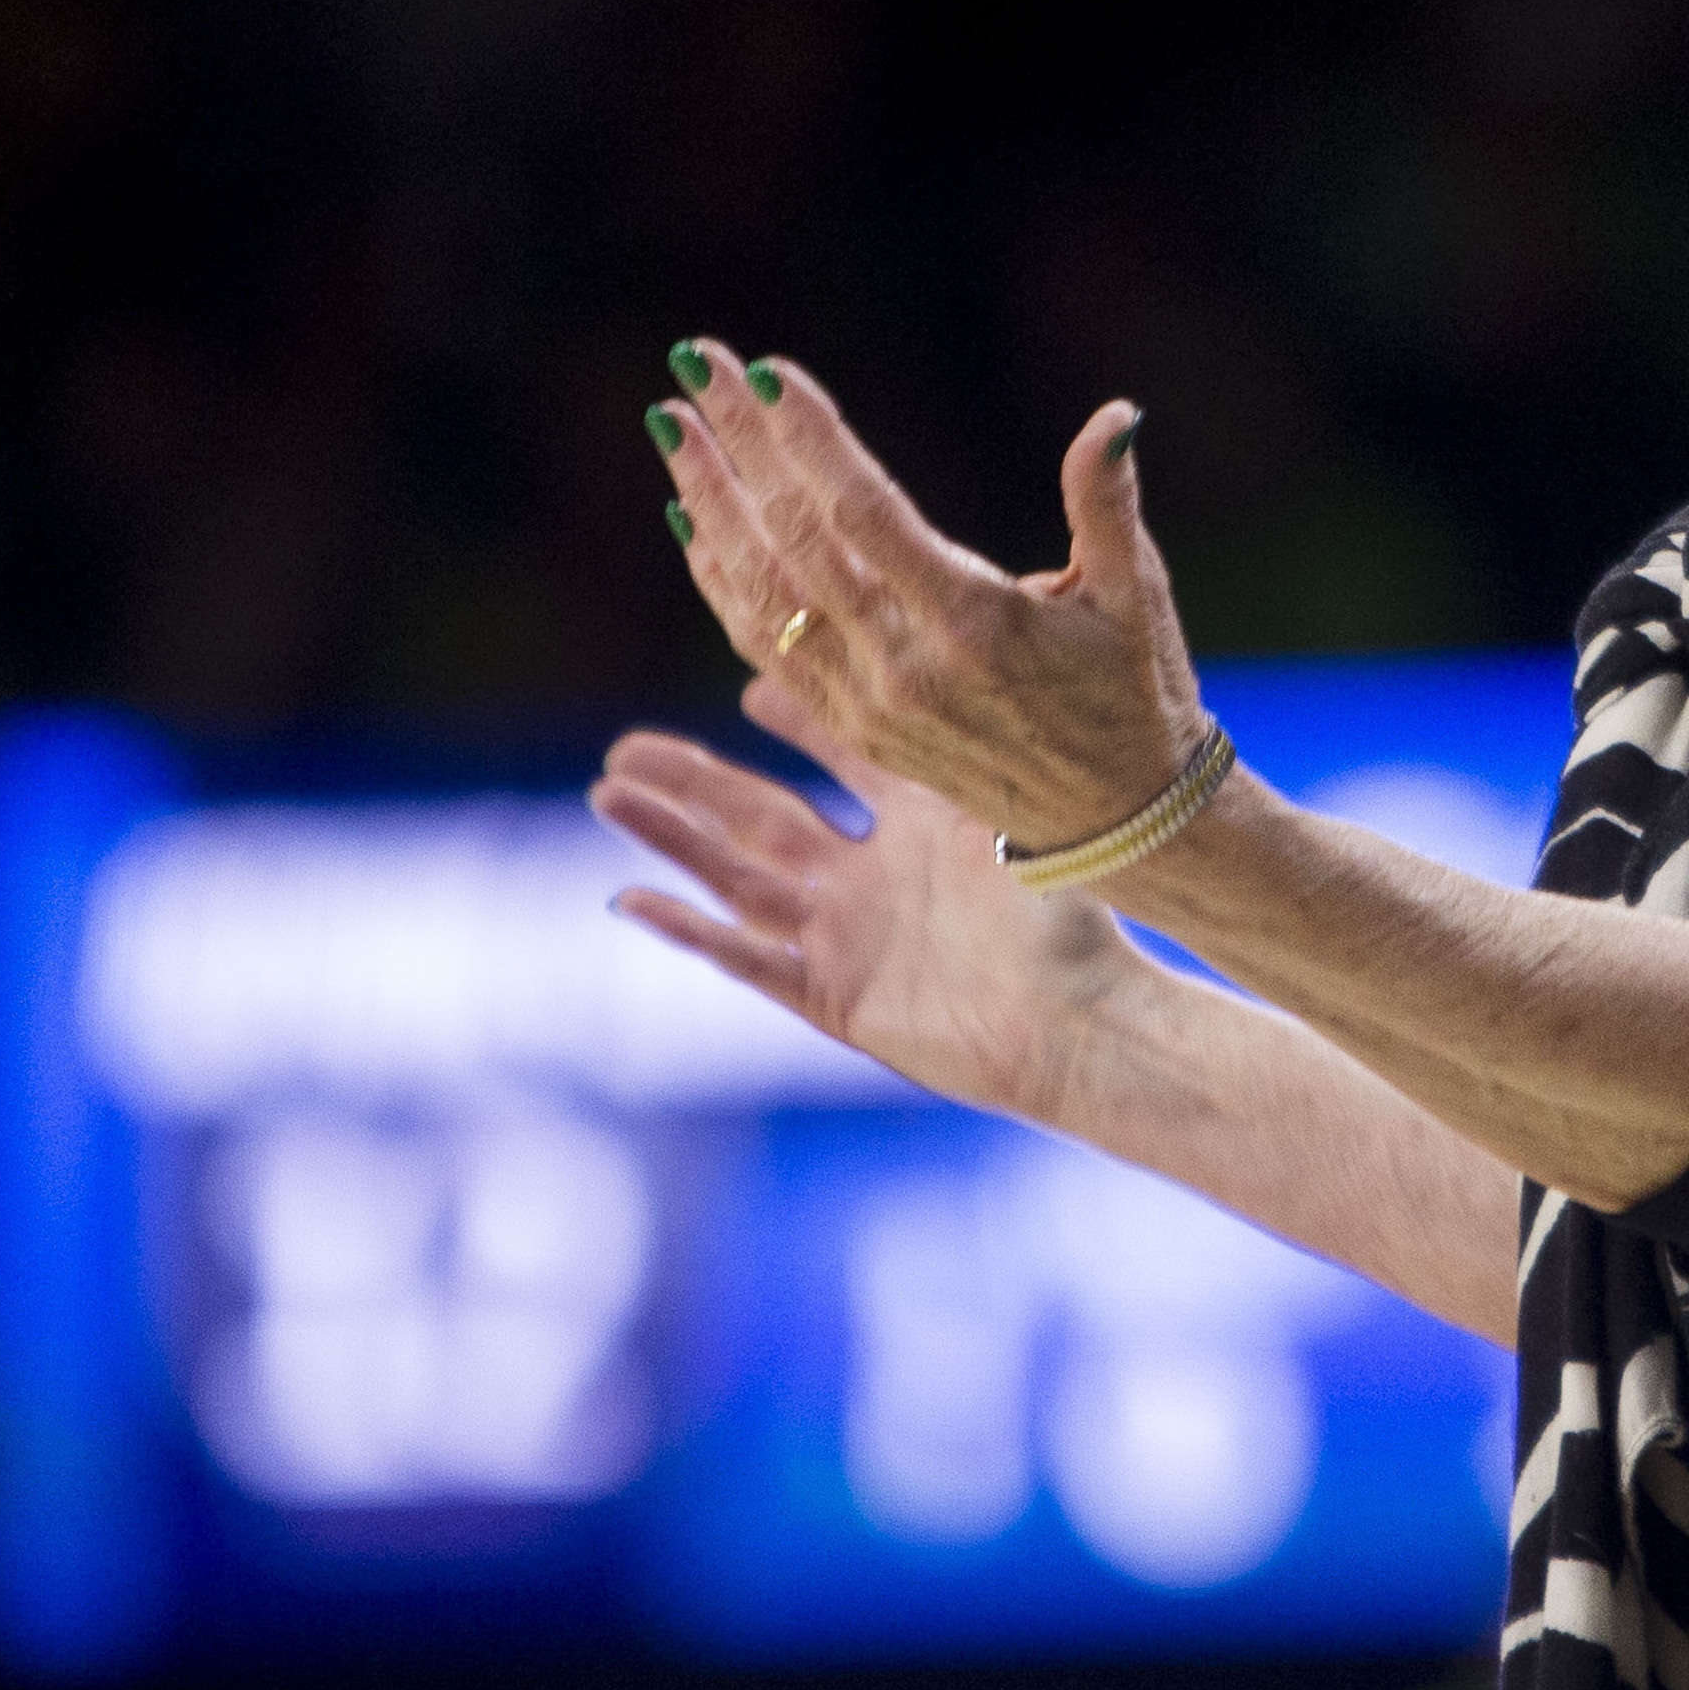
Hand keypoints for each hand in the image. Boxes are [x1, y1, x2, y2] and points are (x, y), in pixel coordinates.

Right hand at [590, 671, 1145, 1122]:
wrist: (1080, 1025)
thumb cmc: (1073, 926)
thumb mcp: (1016, 818)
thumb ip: (970, 752)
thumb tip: (956, 664)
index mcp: (921, 829)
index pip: (844, 756)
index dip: (798, 721)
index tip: (752, 684)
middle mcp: (873, 882)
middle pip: (761, 819)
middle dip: (692, 782)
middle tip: (623, 748)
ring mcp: (849, 941)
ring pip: (738, 881)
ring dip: (673, 840)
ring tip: (608, 794)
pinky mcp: (837, 999)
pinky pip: (751, 961)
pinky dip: (693, 931)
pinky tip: (634, 899)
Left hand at [645, 336, 1205, 853]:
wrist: (1116, 817)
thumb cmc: (1135, 689)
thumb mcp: (1135, 594)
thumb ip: (1108, 500)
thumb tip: (1117, 411)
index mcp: (976, 623)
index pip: (864, 514)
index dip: (807, 440)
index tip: (761, 372)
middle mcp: (908, 667)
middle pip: (796, 540)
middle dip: (739, 446)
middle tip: (694, 362)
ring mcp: (871, 703)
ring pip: (763, 594)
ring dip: (711, 506)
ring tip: (673, 430)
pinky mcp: (855, 728)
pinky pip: (767, 648)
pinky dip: (723, 583)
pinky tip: (694, 525)